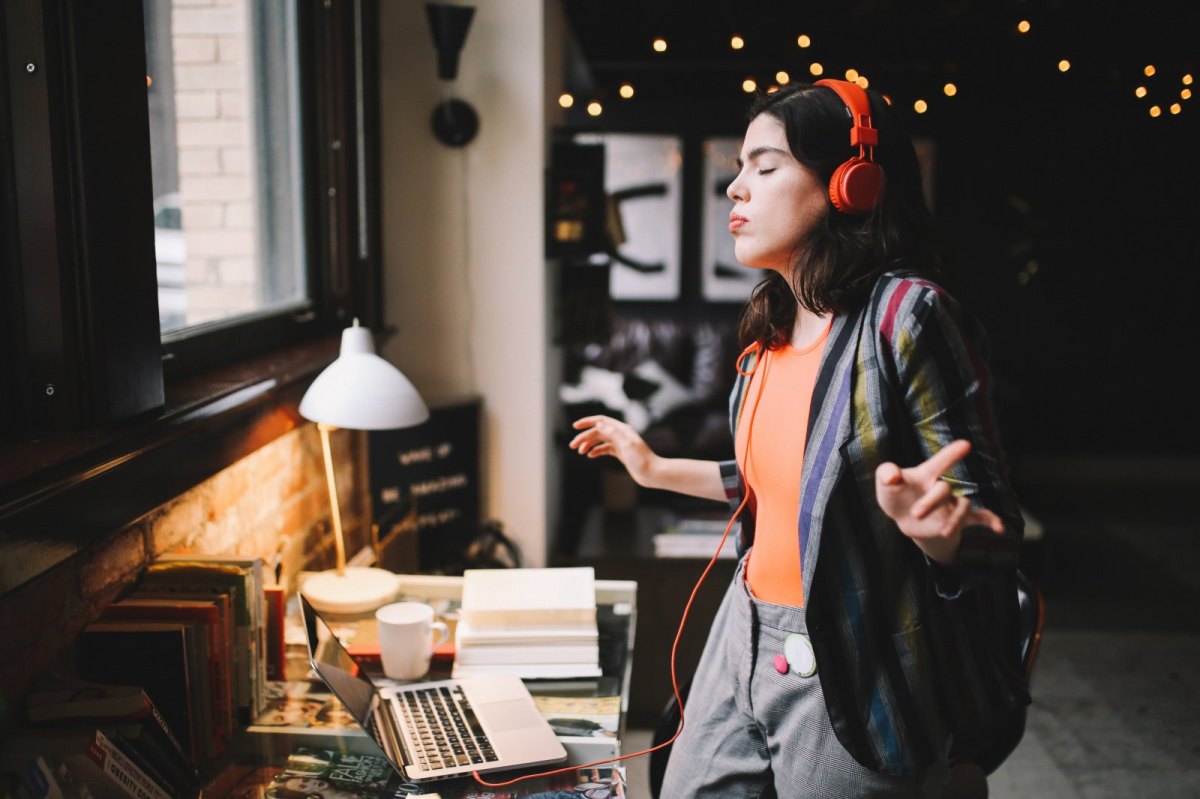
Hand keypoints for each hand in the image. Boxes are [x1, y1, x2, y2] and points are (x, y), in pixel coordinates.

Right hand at [569, 415, 657, 487]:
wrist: (653, 473)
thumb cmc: (641, 460)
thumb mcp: (626, 445)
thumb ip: (612, 433)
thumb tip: (598, 424)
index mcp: (622, 429)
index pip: (601, 421)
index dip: (587, 422)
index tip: (575, 427)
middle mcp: (621, 434)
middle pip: (598, 431)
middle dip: (584, 437)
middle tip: (572, 446)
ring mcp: (621, 444)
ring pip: (600, 440)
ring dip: (589, 444)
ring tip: (580, 452)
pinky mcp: (621, 453)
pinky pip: (605, 449)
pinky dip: (596, 451)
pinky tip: (590, 455)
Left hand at [874, 439, 1004, 565]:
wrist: (903, 517)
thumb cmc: (896, 493)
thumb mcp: (885, 482)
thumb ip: (886, 473)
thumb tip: (892, 477)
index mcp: (926, 474)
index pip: (939, 462)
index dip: (951, 454)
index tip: (966, 444)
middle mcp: (942, 487)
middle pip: (944, 490)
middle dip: (931, 502)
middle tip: (915, 514)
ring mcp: (952, 503)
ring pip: (962, 506)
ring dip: (955, 519)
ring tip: (945, 532)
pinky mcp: (957, 519)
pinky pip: (980, 517)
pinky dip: (991, 521)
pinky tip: (1000, 529)